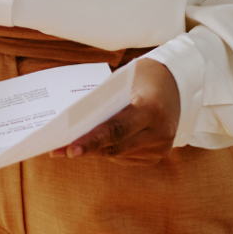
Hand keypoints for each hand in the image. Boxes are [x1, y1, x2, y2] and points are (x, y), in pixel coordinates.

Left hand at [50, 58, 179, 162]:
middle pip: (116, 146)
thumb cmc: (140, 77)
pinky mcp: (158, 154)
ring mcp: (162, 147)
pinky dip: (108, 150)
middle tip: (57, 150)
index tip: (69, 149)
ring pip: (119, 154)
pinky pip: (126, 156)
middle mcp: (160, 132)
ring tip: (65, 148)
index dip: (91, 141)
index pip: (116, 129)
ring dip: (94, 150)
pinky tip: (91, 146)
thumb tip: (74, 124)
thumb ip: (103, 103)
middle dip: (86, 148)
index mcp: (151, 109)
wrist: (175, 82)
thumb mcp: (122, 82)